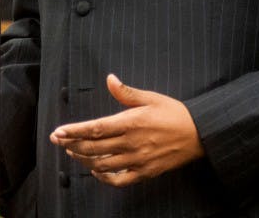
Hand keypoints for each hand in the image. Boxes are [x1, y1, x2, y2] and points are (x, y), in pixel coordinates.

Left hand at [49, 74, 204, 186]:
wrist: (199, 135)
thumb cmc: (175, 113)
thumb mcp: (151, 98)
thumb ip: (127, 92)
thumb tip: (109, 79)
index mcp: (130, 123)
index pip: (95, 129)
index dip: (74, 131)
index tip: (59, 132)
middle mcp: (131, 143)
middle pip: (94, 148)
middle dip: (72, 144)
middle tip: (58, 141)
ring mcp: (137, 160)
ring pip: (102, 164)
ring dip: (84, 159)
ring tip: (73, 152)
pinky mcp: (144, 172)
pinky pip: (119, 180)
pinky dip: (104, 177)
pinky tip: (96, 170)